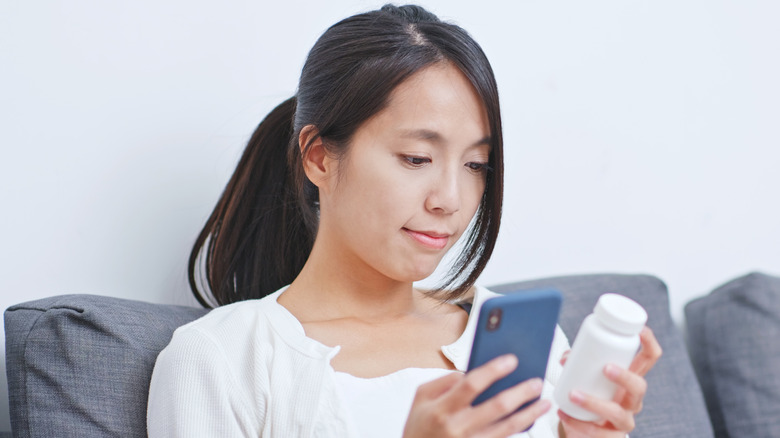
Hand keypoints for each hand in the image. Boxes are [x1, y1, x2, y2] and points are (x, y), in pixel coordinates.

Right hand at [402, 354, 551, 437]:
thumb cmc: (419, 426)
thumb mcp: (421, 398)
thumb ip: (444, 381)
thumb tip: (471, 371)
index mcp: (442, 408)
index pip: (471, 384)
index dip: (493, 370)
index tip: (511, 360)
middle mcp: (457, 427)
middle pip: (496, 406)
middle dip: (520, 392)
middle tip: (537, 381)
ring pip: (507, 428)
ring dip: (529, 414)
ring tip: (544, 402)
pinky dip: (520, 429)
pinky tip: (531, 418)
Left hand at [558, 326, 662, 436]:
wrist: (586, 430)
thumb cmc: (591, 395)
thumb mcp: (588, 377)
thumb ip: (577, 363)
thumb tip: (567, 358)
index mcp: (630, 379)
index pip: (648, 360)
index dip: (649, 344)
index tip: (640, 330)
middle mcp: (632, 400)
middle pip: (640, 387)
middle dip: (625, 377)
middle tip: (606, 368)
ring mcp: (624, 420)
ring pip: (618, 413)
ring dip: (594, 402)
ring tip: (573, 394)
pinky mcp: (611, 437)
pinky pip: (597, 432)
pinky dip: (577, 422)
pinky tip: (563, 413)